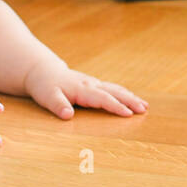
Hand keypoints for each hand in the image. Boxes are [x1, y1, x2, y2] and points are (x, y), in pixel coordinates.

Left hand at [22, 58, 148, 119]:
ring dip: (130, 97)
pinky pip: (112, 89)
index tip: (129, 114)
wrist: (42, 71)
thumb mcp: (47, 96)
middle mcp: (90, 84)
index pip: (102, 98)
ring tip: (144, 105)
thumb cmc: (44, 86)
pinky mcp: (93, 85)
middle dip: (130, 100)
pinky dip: (123, 94)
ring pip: (115, 89)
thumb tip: (68, 115)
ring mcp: (93, 83)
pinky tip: (131, 99)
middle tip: (144, 109)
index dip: (116, 106)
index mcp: (82, 89)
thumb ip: (57, 105)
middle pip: (114, 92)